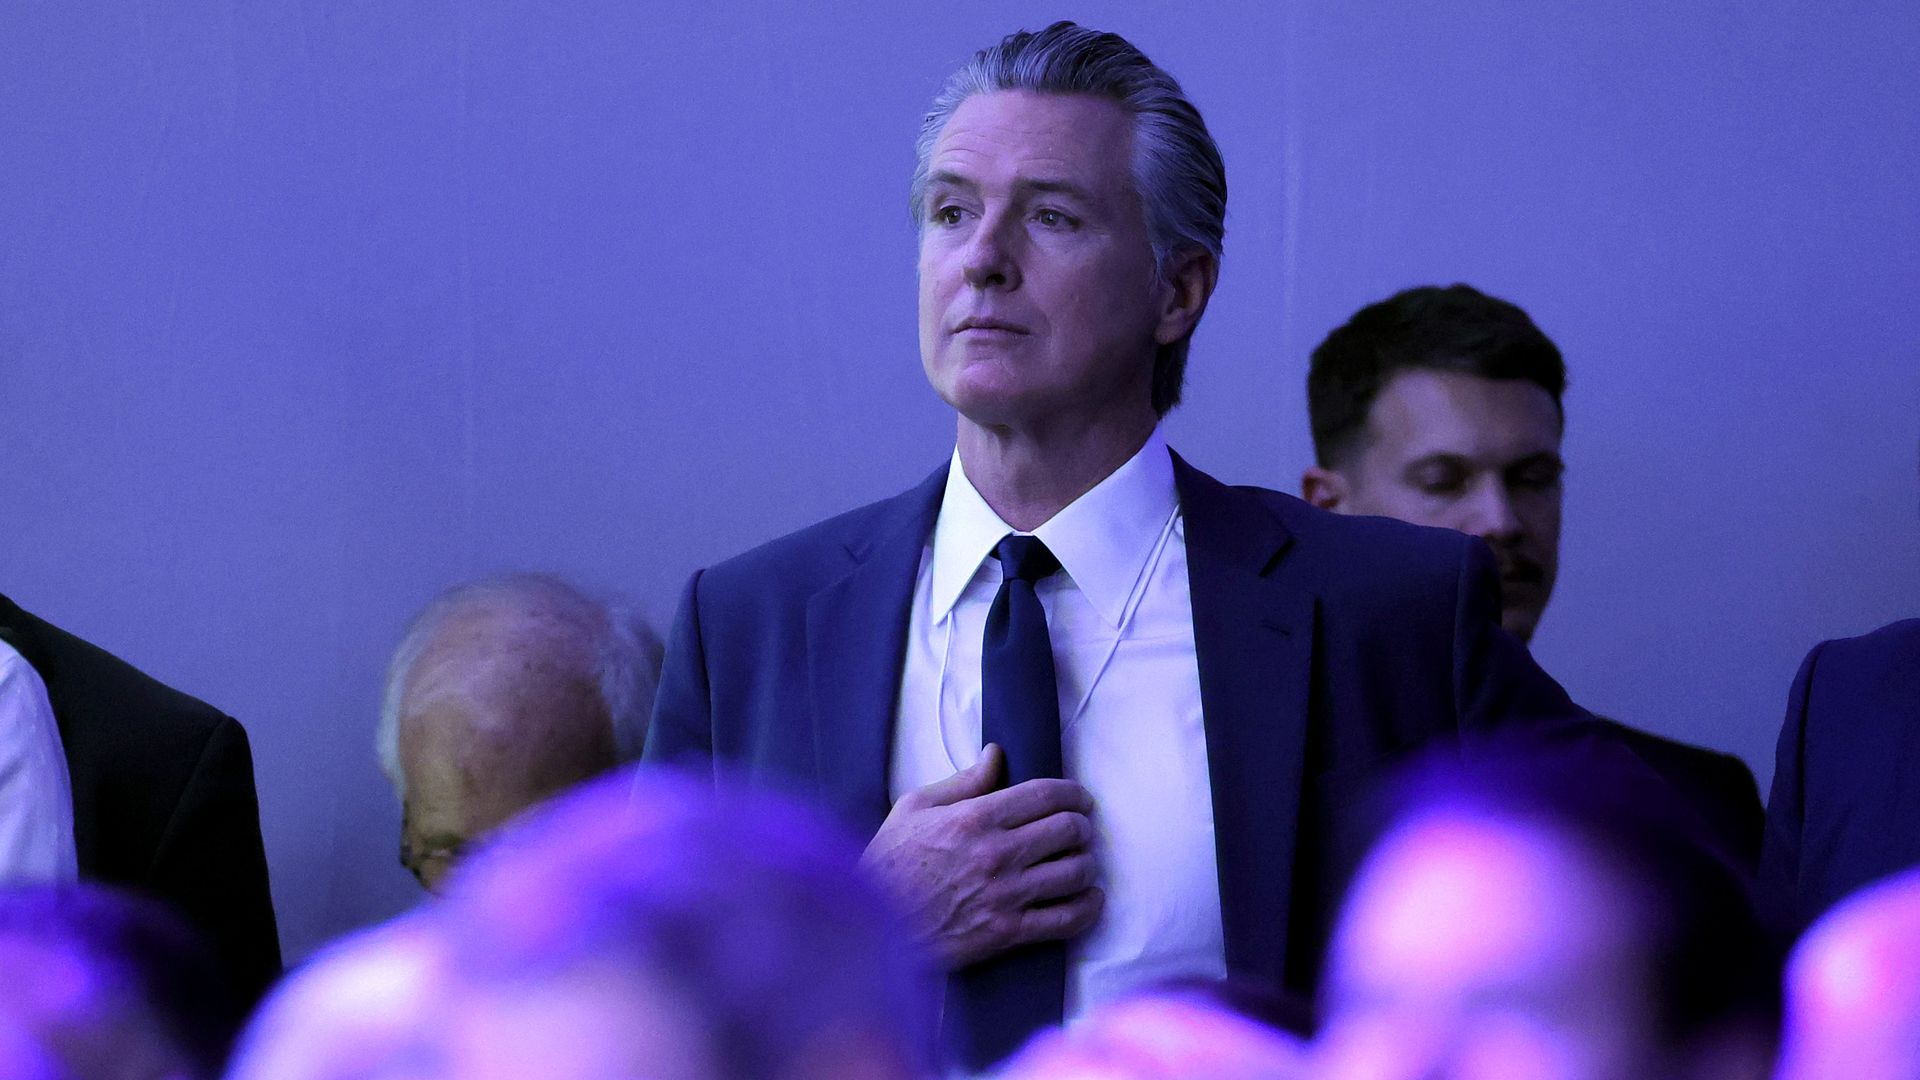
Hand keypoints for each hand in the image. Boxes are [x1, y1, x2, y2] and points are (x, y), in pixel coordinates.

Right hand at [860, 744, 1102, 969]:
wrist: (872, 926)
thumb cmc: (889, 863)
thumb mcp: (914, 808)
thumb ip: (963, 781)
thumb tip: (996, 755)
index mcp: (975, 818)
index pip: (1046, 795)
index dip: (1074, 793)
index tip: (1080, 798)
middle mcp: (997, 854)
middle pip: (1069, 830)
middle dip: (1082, 825)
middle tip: (1079, 828)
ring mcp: (1006, 895)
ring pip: (1075, 872)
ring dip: (1086, 863)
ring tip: (1080, 861)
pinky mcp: (1008, 932)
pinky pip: (1066, 919)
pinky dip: (1088, 907)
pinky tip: (1089, 898)